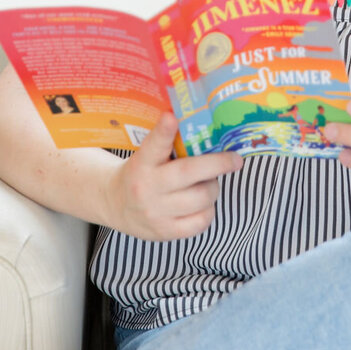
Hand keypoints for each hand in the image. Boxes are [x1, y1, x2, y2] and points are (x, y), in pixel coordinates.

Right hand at [105, 112, 242, 240]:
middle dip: (217, 164)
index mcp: (142, 163)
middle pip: (187, 173)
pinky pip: (200, 222)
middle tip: (235, 159)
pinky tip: (203, 202)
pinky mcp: (165, 232)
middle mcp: (147, 188)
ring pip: (200, 198)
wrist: (115, 204)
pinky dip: (208, 210)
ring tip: (210, 182)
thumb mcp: (145, 154)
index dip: (163, 131)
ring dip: (213, 187)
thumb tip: (200, 125)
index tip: (172, 117)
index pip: (153, 145)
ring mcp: (156, 212)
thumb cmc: (140, 172)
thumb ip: (166, 144)